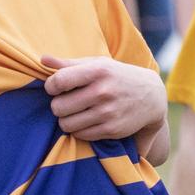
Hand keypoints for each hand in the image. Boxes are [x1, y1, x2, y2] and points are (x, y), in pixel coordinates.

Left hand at [42, 55, 166, 142]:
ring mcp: (108, 113)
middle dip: (57, 105)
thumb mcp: (97, 64)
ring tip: (74, 111)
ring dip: (66, 119)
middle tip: (66, 101)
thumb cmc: (116, 76)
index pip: (59, 81)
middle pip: (58, 107)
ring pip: (66, 124)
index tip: (56, 87)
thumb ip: (68, 63)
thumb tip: (42, 59)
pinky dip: (78, 129)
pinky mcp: (112, 130)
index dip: (51, 86)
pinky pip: (80, 134)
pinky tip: (86, 120)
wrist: (152, 96)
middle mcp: (103, 92)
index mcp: (98, 71)